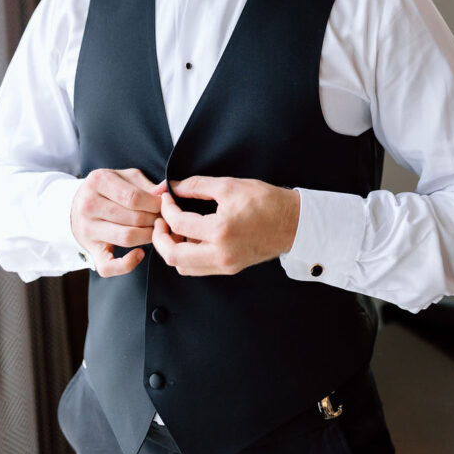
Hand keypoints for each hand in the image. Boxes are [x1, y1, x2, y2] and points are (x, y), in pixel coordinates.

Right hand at [71, 167, 165, 276]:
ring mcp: (87, 229)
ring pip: (127, 238)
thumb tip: (165, 190)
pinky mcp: (90, 250)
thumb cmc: (108, 189)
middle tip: (163, 219)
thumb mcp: (125, 178)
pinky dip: (127, 264)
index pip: (134, 198)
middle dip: (155, 219)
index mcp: (98, 181)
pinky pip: (109, 266)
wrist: (78, 205)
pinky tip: (140, 253)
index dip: (155, 204)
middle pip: (133, 218)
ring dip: (148, 236)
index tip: (164, 205)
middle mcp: (88, 205)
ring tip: (155, 230)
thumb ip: (146, 184)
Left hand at [152, 176, 299, 275]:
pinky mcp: (230, 268)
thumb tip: (174, 186)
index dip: (167, 209)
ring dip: (173, 249)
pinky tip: (191, 238)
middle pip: (174, 256)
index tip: (166, 198)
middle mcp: (220, 253)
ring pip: (184, 267)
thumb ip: (197, 185)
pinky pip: (198, 268)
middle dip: (160, 238)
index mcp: (220, 231)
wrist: (293, 222)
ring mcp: (225, 264)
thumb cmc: (266, 202)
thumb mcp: (230, 186)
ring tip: (175, 229)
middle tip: (160, 221)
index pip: (179, 223)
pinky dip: (187, 256)